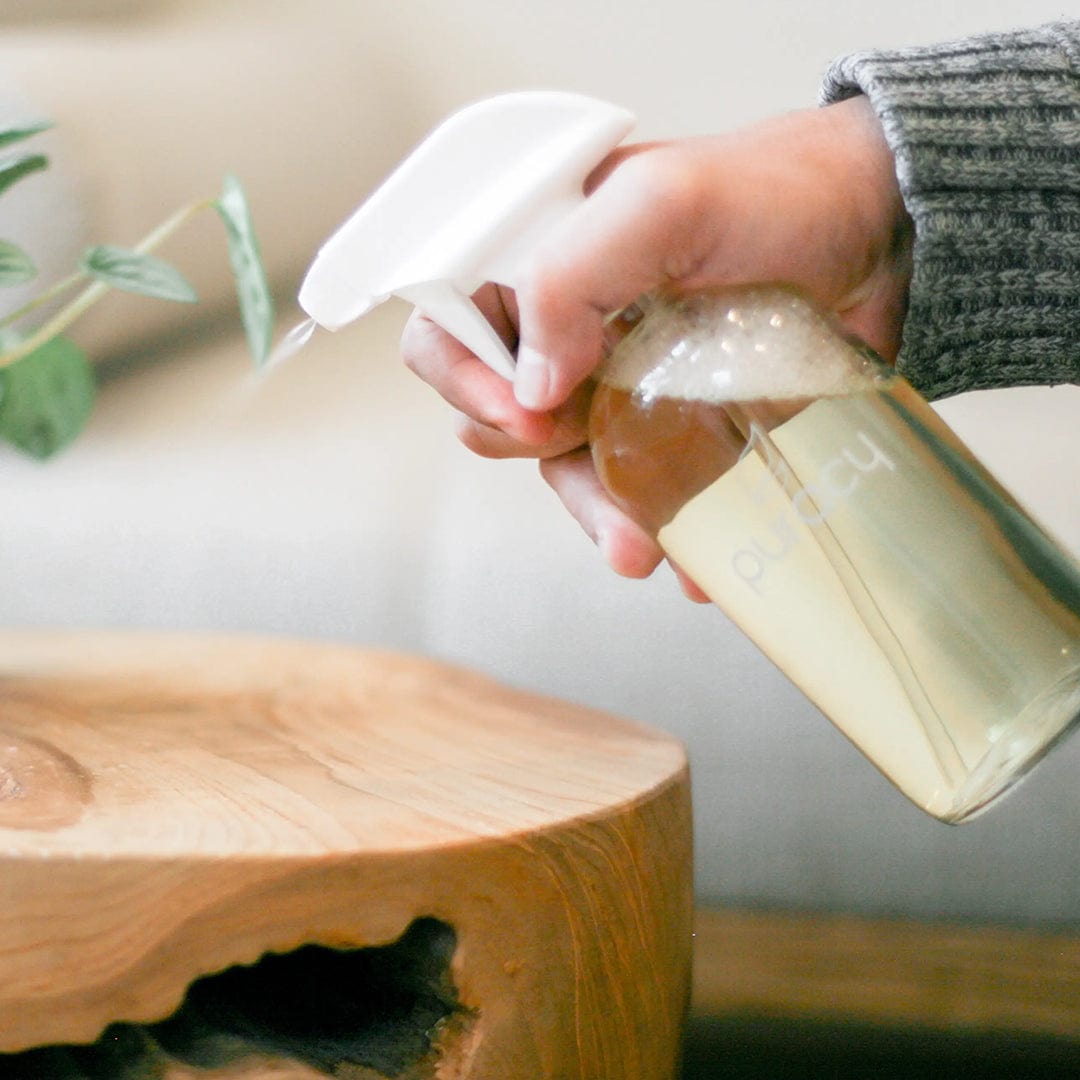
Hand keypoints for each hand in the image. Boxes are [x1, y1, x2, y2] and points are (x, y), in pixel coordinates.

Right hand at [401, 94, 912, 596]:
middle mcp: (572, 330)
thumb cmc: (780, 192)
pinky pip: (649, 493)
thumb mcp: (665, 205)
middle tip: (583, 456)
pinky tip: (694, 558)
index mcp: (544, 264)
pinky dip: (666, 532)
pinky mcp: (679, 427)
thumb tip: (530, 384)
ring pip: (572, 471)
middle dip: (538, 457)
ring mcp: (624, 384)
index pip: (452, 328)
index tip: (525, 420)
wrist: (887, 235)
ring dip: (599, 518)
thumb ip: (574, 273)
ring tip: (641, 550)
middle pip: (504, 416)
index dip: (465, 380)